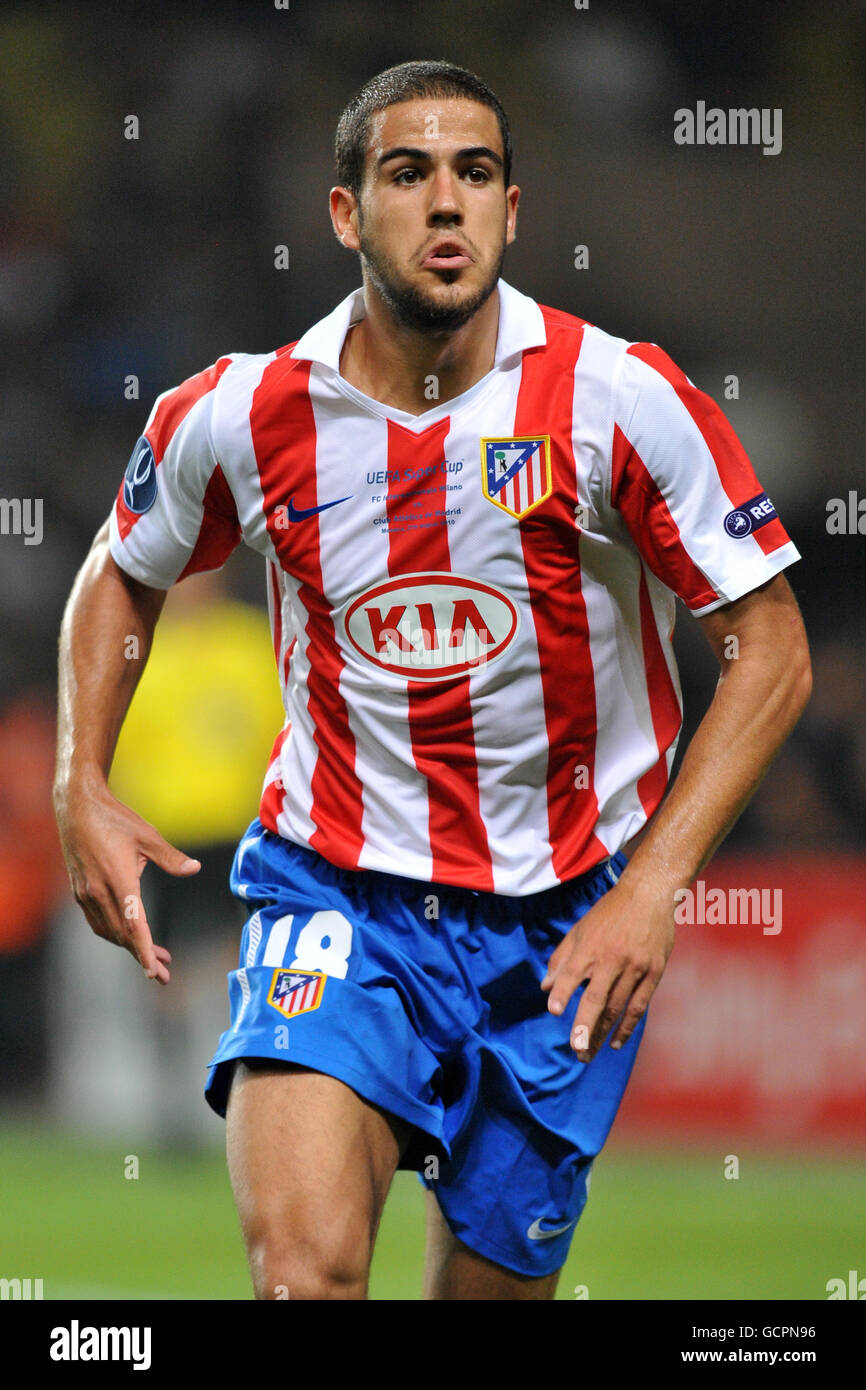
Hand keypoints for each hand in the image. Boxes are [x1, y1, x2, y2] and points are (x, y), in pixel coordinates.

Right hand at [54, 774, 200, 984]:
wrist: (77, 807)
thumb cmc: (115, 818)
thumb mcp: (148, 835)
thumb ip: (171, 857)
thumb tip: (195, 869)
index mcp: (118, 880)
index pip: (133, 925)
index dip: (144, 950)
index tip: (153, 971)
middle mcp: (98, 891)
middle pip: (122, 935)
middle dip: (143, 956)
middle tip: (164, 973)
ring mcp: (86, 893)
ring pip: (108, 931)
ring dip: (129, 947)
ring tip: (153, 957)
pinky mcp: (80, 890)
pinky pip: (97, 921)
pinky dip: (114, 934)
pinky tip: (128, 935)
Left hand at [540, 877, 674, 1060]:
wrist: (649, 896)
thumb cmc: (609, 914)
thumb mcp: (580, 929)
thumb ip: (561, 958)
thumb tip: (546, 987)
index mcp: (590, 945)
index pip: (573, 972)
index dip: (563, 991)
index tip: (554, 1011)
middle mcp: (612, 958)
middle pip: (597, 998)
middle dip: (585, 1026)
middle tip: (576, 1049)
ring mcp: (635, 967)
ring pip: (617, 1007)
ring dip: (602, 1033)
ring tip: (588, 1053)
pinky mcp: (653, 973)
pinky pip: (639, 1006)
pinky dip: (627, 1027)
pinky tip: (615, 1042)